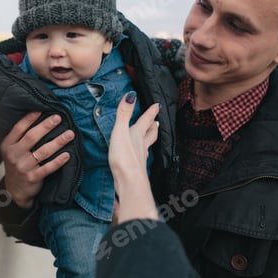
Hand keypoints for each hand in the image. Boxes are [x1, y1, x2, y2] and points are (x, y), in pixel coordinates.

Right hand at [1, 113, 74, 208]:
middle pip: (31, 137)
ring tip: (69, 134)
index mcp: (8, 145)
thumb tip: (38, 116)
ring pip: (43, 152)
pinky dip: (58, 161)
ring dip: (58, 142)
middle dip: (46, 126)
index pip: (19, 128)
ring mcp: (23, 167)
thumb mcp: (12, 150)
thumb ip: (20, 137)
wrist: (15, 190)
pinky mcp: (32, 178)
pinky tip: (67, 155)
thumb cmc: (17, 164)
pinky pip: (48, 168)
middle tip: (58, 118)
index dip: (30, 118)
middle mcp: (14, 155)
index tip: (42, 109)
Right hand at [109, 92, 159, 223]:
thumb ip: (123, 114)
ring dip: (149, 139)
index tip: (157, 105)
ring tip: (150, 136)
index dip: (151, 112)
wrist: (129, 182)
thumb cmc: (125, 157)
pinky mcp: (136, 168)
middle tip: (156, 121)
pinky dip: (142, 153)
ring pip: (147, 145)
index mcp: (137, 134)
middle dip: (153, 126)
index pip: (146, 120)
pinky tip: (140, 156)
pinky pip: (141, 157)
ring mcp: (140, 157)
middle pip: (150, 133)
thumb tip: (130, 95)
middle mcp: (141, 145)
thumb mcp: (121, 131)